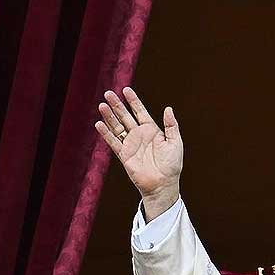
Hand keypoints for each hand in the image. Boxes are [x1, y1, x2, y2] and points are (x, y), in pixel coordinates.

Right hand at [95, 87, 182, 220]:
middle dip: (117, 105)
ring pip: (117, 127)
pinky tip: (99, 124)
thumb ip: (171, 125)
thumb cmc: (172, 165)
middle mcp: (139, 135)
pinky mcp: (124, 155)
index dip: (133, 101)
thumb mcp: (175, 142)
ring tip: (102, 105)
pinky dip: (106, 134)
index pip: (140, 112)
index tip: (126, 90)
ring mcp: (131, 145)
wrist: (163, 184)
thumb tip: (168, 108)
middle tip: (108, 93)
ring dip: (109, 116)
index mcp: (152, 130)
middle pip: (125, 116)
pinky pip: (113, 142)